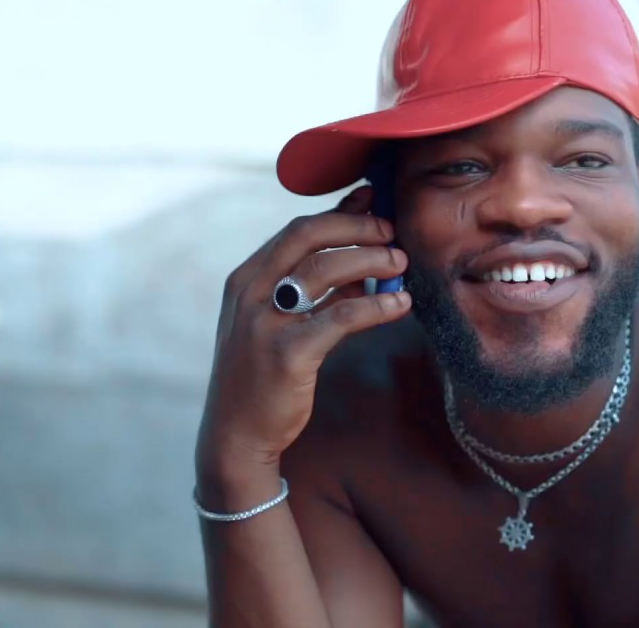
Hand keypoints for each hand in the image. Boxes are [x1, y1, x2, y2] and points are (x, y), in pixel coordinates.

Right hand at [195, 186, 409, 481]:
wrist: (235, 435)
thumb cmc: (263, 376)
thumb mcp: (280, 323)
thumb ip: (315, 290)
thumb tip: (365, 258)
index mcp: (245, 279)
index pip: (297, 229)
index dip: (341, 212)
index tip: (376, 203)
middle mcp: (249, 292)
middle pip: (309, 236)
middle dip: (358, 227)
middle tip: (394, 234)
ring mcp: (264, 321)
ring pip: (326, 269)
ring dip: (372, 260)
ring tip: (402, 264)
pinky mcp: (287, 353)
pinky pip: (341, 317)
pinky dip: (377, 305)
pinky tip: (401, 305)